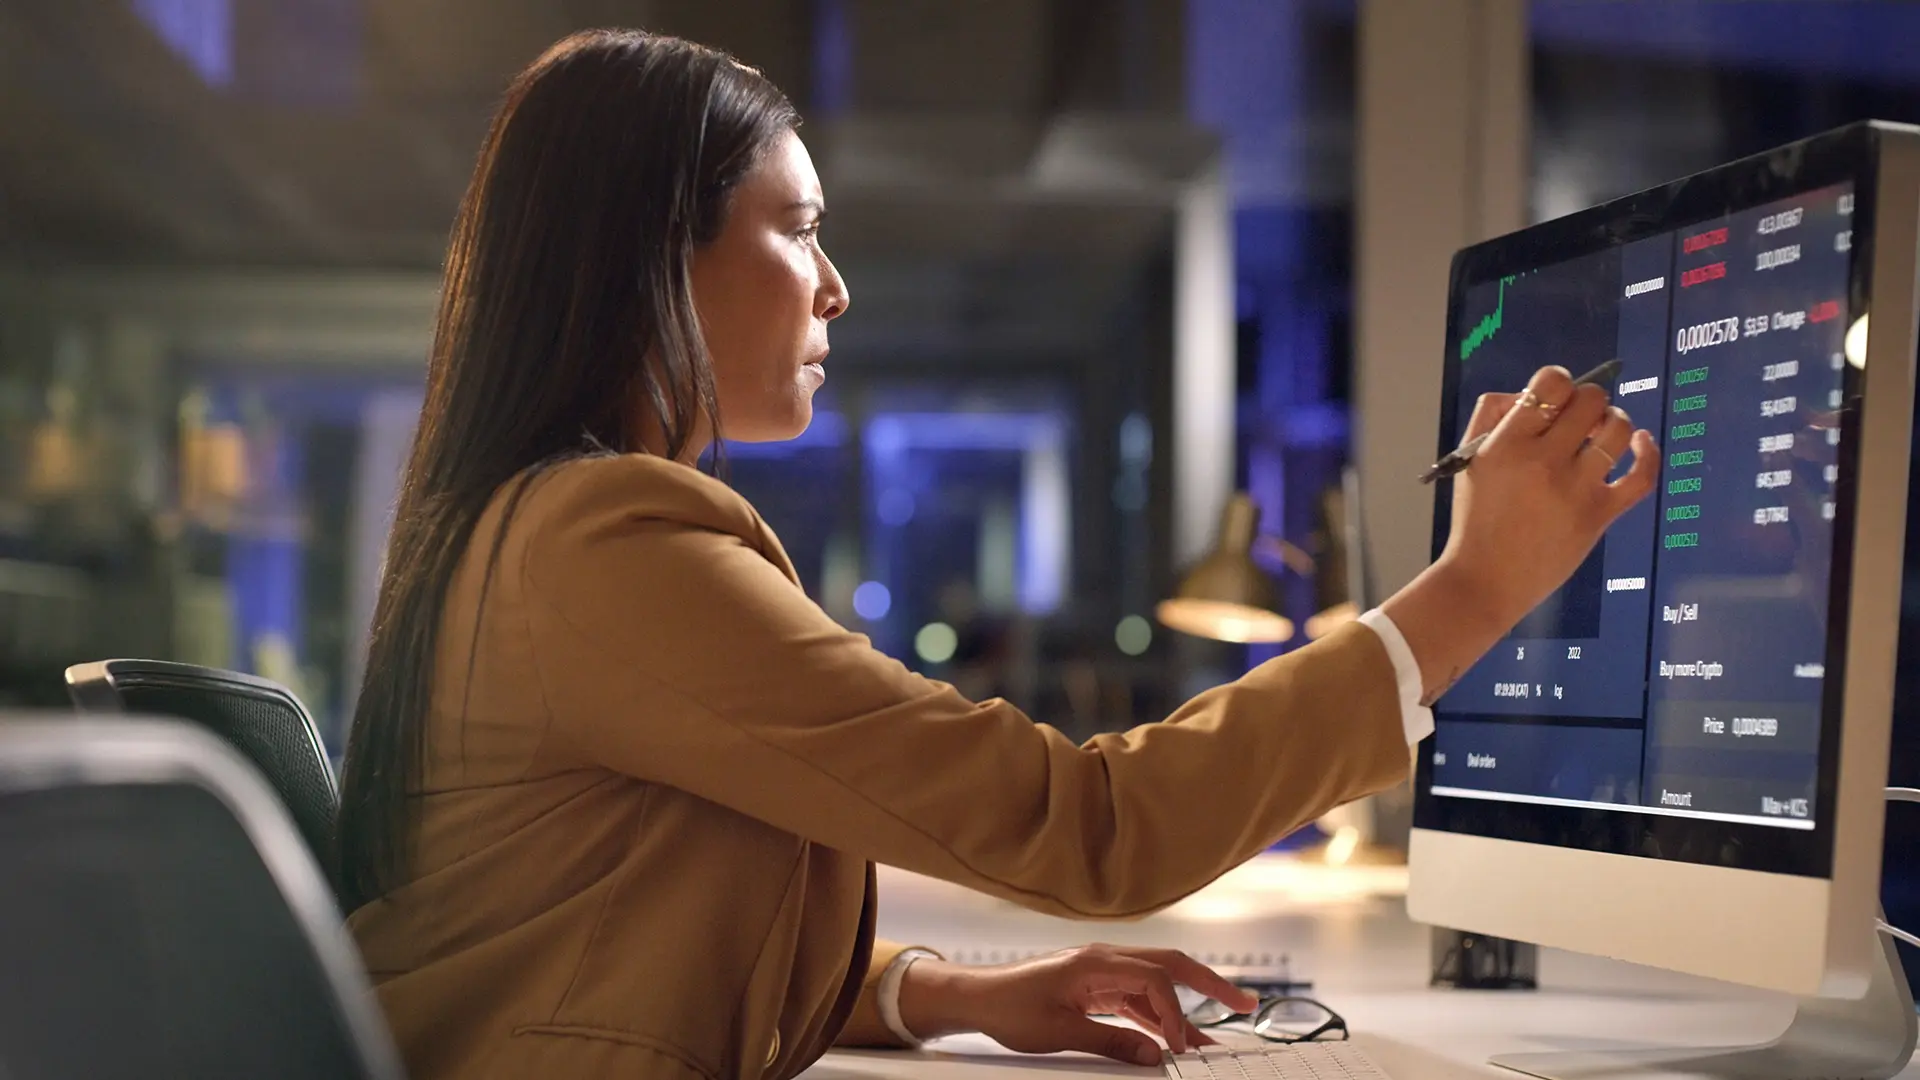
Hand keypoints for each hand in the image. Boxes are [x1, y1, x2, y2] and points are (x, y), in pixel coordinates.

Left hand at [895, 944, 1258, 1066]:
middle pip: (1170, 966)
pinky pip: (1137, 1000)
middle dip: (1210, 983)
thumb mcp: (1059, 1031)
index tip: (1181, 1046)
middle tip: (1244, 1003)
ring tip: (1212, 1039)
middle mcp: (1105, 959)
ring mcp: (1102, 972)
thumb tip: (1155, 1053)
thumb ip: (1110, 1041)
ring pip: (1157, 985)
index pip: (1155, 979)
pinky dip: (1159, 1018)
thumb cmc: (1009, 1008)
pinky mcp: (1096, 987)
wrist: (977, 998)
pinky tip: (1173, 1040)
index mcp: (1096, 962)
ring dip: (1185, 1008)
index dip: (1176, 1013)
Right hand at [1382, 364, 1657, 701]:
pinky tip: (1640, 442)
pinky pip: (1641, 476)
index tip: (1554, 398)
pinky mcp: (1599, 515)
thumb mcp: (1469, 459)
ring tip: (1599, 432)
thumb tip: (1529, 393)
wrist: (1485, 580)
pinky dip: (1648, 452)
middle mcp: (1544, 462)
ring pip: (1617, 429)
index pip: (1551, 383)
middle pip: (1589, 401)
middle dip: (1586, 402)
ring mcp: (1576, 489)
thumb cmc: (1476, 518)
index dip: (1558, 381)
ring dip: (1613, 421)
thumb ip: (1491, 415)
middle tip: (1576, 421)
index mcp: (1507, 445)